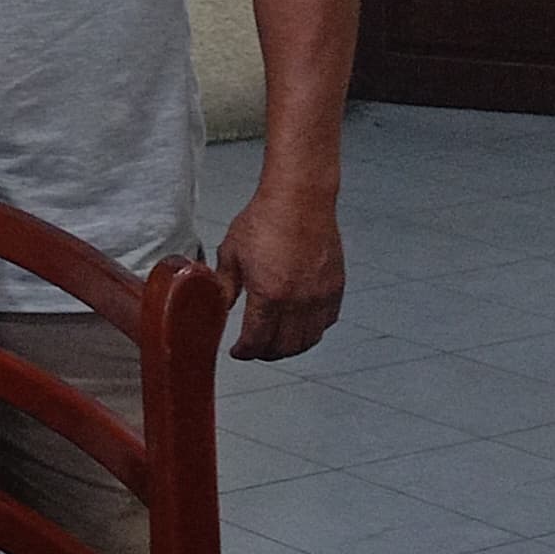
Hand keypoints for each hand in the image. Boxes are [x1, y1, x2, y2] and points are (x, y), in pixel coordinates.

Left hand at [217, 180, 345, 360]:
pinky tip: (300, 326)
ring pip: (308, 340)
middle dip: (266, 353)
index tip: (238, 352)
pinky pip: (326, 322)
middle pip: (284, 347)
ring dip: (290, 347)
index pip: (257, 340)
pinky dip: (312, 331)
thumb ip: (225, 284)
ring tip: (276, 342)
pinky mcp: (335, 288)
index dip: (245, 352)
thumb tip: (219, 305)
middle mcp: (298, 302)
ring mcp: (320, 296)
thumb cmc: (265, 219)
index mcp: (269, 295)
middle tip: (255, 350)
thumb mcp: (232, 252)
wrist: (299, 199)